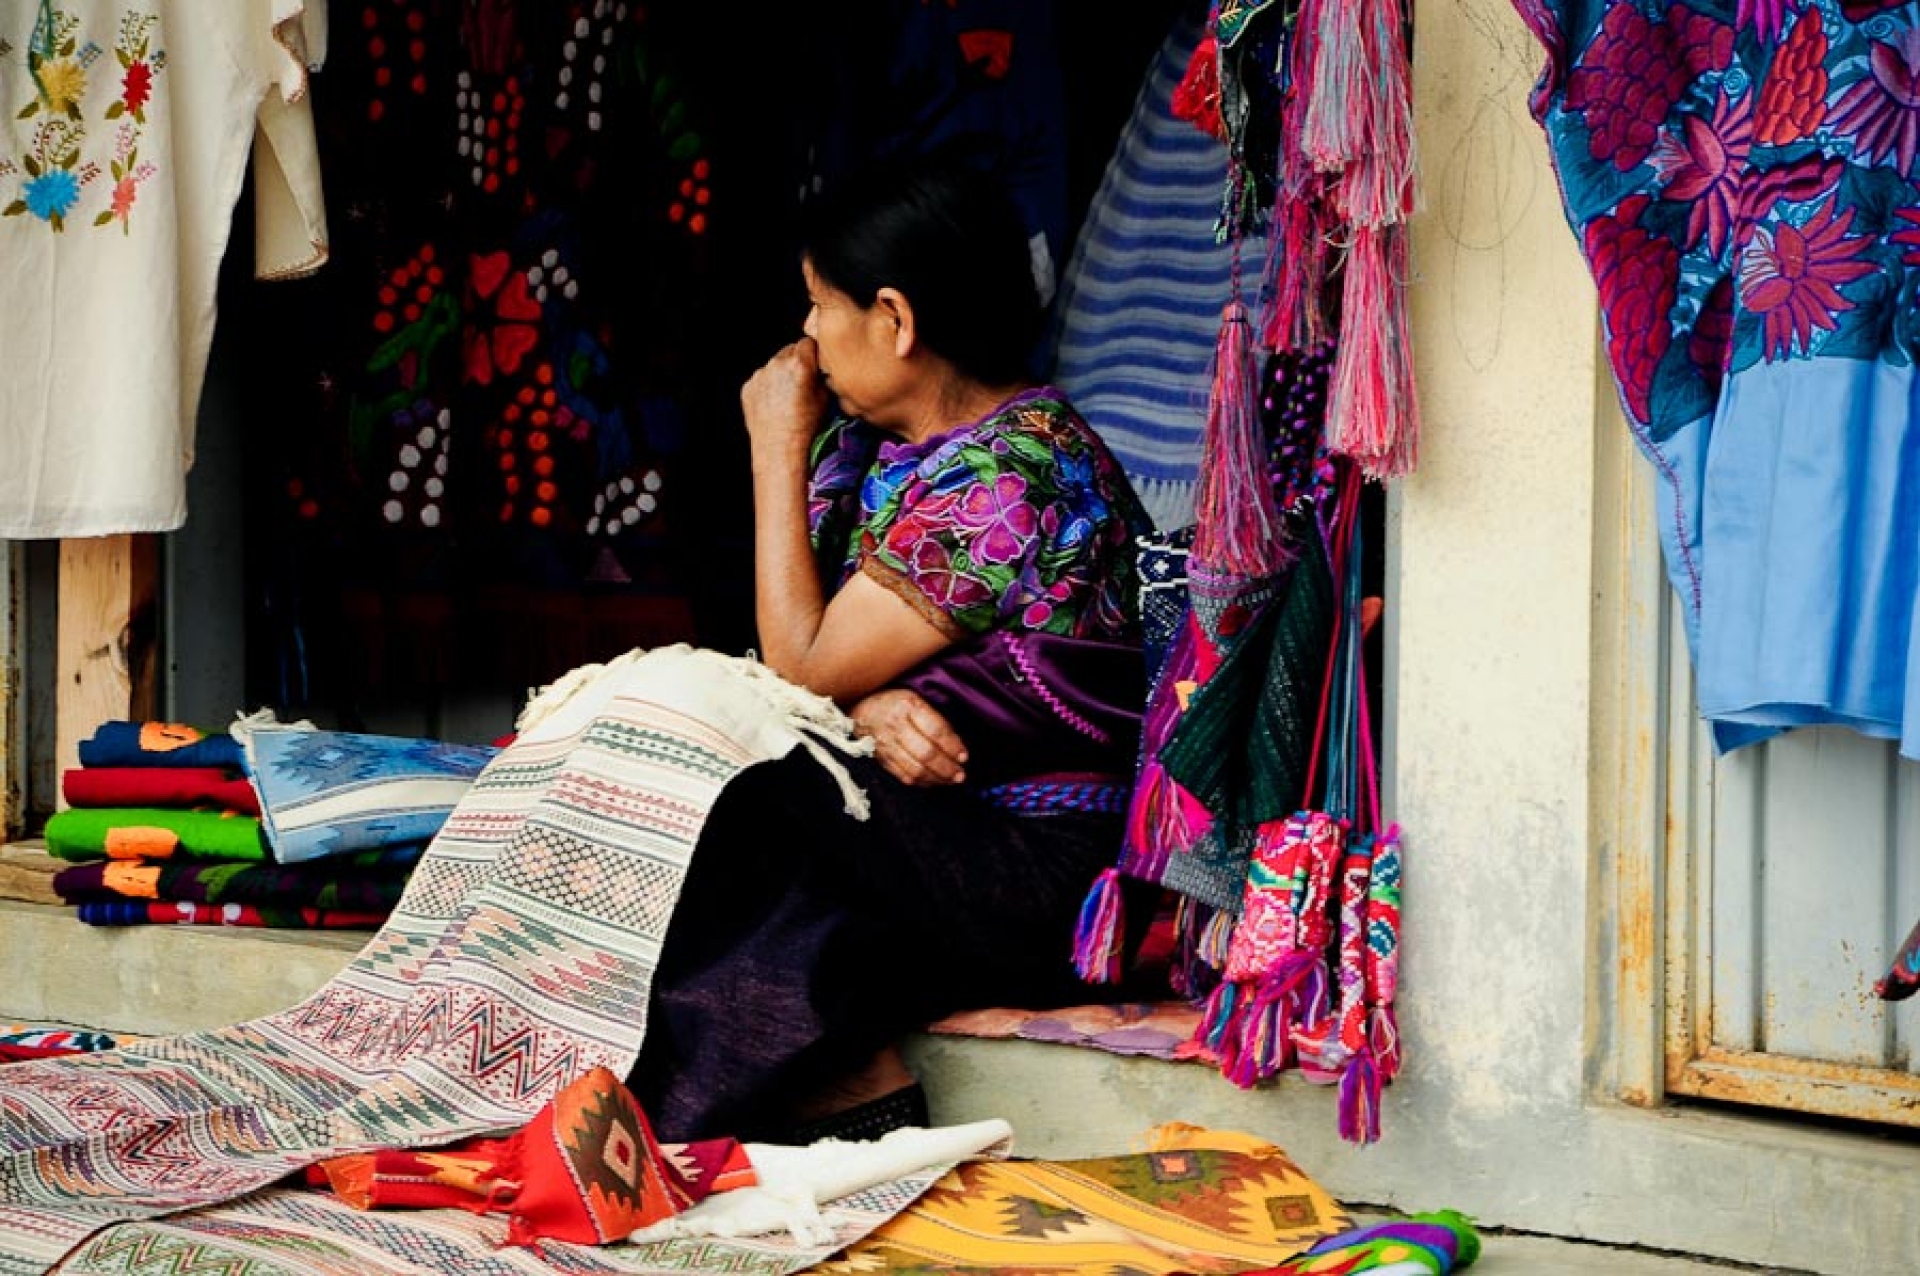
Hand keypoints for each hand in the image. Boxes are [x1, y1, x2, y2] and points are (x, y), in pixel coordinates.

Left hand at [741, 338, 829, 458]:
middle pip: (790, 351)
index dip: (814, 353)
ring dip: (782, 374)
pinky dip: (768, 387)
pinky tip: (775, 405)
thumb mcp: (826, 399)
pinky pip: (762, 380)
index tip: (817, 365)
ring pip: (775, 365)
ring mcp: (759, 375)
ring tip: (789, 398)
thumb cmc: (805, 427)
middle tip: (804, 383)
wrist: (778, 450)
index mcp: (799, 363)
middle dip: (798, 362)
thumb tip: (822, 366)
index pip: (809, 342)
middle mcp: (777, 364)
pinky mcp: (748, 387)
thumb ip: (823, 375)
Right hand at [850, 688, 968, 786]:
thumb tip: (956, 744)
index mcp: (907, 705)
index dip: (952, 746)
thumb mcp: (915, 699)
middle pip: (926, 753)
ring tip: (949, 780)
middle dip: (946, 767)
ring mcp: (885, 744)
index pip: (935, 730)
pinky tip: (932, 781)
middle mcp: (895, 725)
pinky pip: (903, 775)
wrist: (859, 708)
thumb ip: (935, 719)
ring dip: (936, 778)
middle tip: (960, 775)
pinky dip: (920, 782)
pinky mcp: (880, 758)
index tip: (964, 757)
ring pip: (915, 768)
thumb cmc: (893, 702)